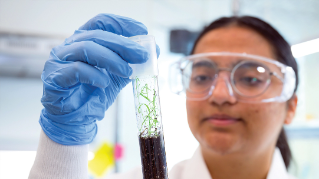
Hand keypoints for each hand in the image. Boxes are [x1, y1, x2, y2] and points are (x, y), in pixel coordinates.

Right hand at [39, 14, 158, 144]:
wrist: (76, 120)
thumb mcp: (117, 76)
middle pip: (97, 35)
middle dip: (123, 44)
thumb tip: (153, 51)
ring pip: (86, 48)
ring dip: (111, 59)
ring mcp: (59, 60)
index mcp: (85, 41)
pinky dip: (94, 75)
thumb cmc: (94, 94)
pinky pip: (75, 70)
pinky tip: (104, 83)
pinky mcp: (54, 77)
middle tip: (142, 55)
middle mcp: (70, 46)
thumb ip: (132, 63)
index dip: (123, 24)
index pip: (102, 22)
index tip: (142, 32)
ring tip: (127, 72)